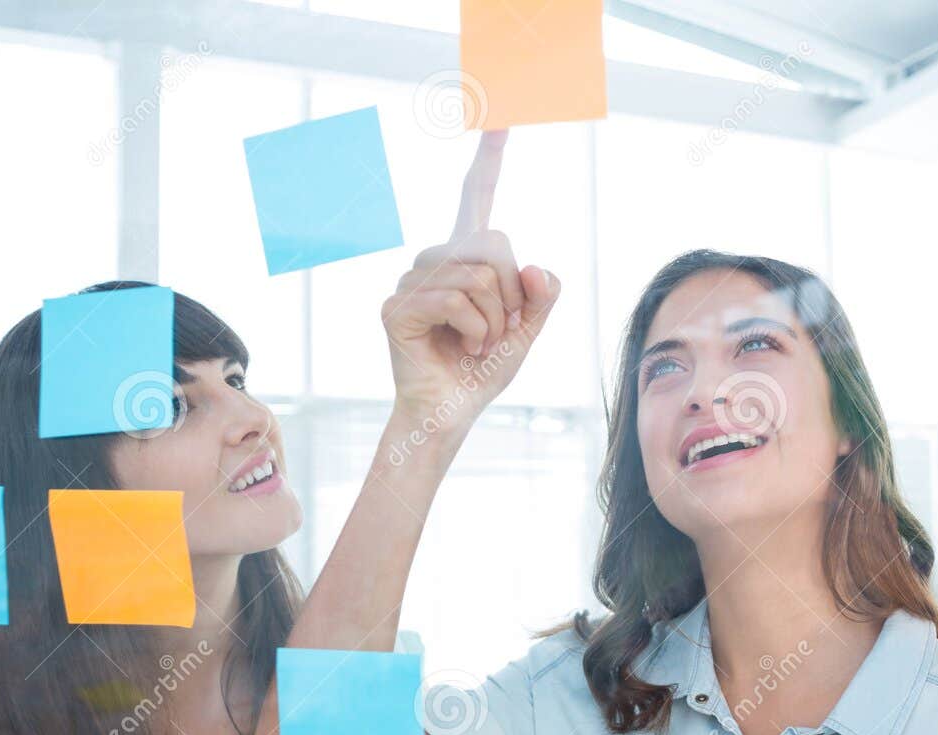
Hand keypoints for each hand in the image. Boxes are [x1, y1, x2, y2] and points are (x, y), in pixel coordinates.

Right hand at [381, 130, 560, 436]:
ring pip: (478, 276)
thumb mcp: (527, 330)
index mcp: (466, 259)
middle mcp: (435, 260)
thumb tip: (535, 267)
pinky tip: (460, 346)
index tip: (500, 119)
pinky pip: (456, 300)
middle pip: (494, 243)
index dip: (488, 161)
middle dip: (510, 294)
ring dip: (493, 320)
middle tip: (496, 330)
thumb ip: (540, 295)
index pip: (476, 200)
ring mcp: (412, 281)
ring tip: (475, 343)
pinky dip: (473, 330)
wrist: (453, 413)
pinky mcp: (397, 305)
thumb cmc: (483, 371)